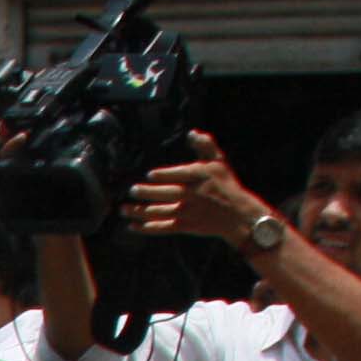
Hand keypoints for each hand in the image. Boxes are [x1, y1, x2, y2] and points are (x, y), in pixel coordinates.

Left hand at [122, 136, 266, 245]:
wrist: (237, 215)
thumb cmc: (226, 184)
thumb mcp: (219, 161)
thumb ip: (205, 145)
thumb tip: (191, 132)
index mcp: (199, 176)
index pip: (178, 175)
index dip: (163, 176)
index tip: (150, 175)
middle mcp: (192, 195)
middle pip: (165, 194)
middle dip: (146, 193)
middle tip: (132, 190)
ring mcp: (187, 212)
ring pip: (159, 212)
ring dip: (139, 212)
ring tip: (123, 209)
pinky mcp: (185, 226)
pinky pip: (162, 227)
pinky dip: (146, 228)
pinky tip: (132, 226)